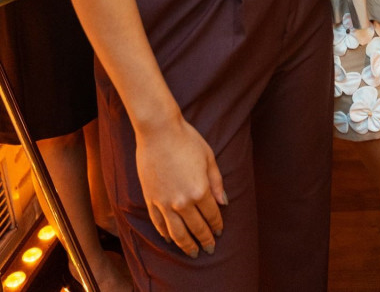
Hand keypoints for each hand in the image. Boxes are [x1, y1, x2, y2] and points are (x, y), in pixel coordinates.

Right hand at [135, 115, 225, 257]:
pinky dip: (165, 234)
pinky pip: (159, 224)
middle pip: (196, 227)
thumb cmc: (187, 140)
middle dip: (205, 239)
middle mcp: (182, 202)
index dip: (217, 225)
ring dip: (186, 245)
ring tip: (192, 252)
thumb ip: (217, 182)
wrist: (158, 131)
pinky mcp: (151, 200)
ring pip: (177, 233)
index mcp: (200, 190)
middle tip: (209, 248)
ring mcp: (164, 203)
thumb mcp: (209, 158)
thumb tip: (224, 202)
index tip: (220, 232)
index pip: (212, 215)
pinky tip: (171, 240)